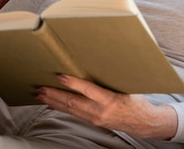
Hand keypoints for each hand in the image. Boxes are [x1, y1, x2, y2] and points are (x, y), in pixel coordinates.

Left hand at [35, 75, 177, 139]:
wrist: (143, 122)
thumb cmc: (136, 100)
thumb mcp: (127, 86)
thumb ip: (111, 77)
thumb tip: (97, 61)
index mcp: (111, 100)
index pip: (88, 90)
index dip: (73, 83)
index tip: (60, 76)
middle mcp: (101, 111)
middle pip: (73, 102)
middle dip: (54, 95)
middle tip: (40, 88)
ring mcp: (96, 118)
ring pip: (70, 109)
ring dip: (54, 101)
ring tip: (41, 95)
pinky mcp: (93, 121)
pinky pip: (74, 114)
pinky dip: (61, 108)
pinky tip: (52, 104)